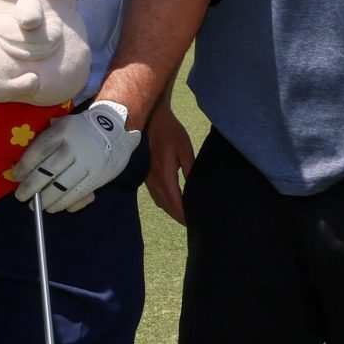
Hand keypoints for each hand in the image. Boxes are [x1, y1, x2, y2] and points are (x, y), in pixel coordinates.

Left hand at [12, 100, 139, 213]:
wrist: (115, 129)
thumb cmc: (80, 130)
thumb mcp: (63, 125)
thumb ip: (47, 141)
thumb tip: (25, 168)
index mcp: (63, 130)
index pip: (38, 151)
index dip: (24, 166)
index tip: (16, 176)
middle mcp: (74, 146)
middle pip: (46, 172)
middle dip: (30, 187)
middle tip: (20, 196)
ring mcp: (87, 162)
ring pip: (61, 187)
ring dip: (45, 199)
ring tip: (34, 205)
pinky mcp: (97, 176)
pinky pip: (76, 194)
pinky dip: (62, 204)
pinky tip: (52, 207)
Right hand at [144, 105, 194, 225]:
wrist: (153, 119)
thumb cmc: (171, 132)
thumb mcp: (185, 150)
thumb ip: (190, 169)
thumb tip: (196, 188)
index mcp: (164, 174)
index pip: (174, 201)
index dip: (182, 213)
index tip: (191, 222)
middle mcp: (154, 178)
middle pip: (165, 204)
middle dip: (177, 216)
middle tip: (189, 223)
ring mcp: (148, 177)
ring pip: (158, 201)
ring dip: (169, 210)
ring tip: (182, 216)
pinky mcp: (147, 174)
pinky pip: (154, 194)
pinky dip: (163, 202)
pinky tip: (170, 202)